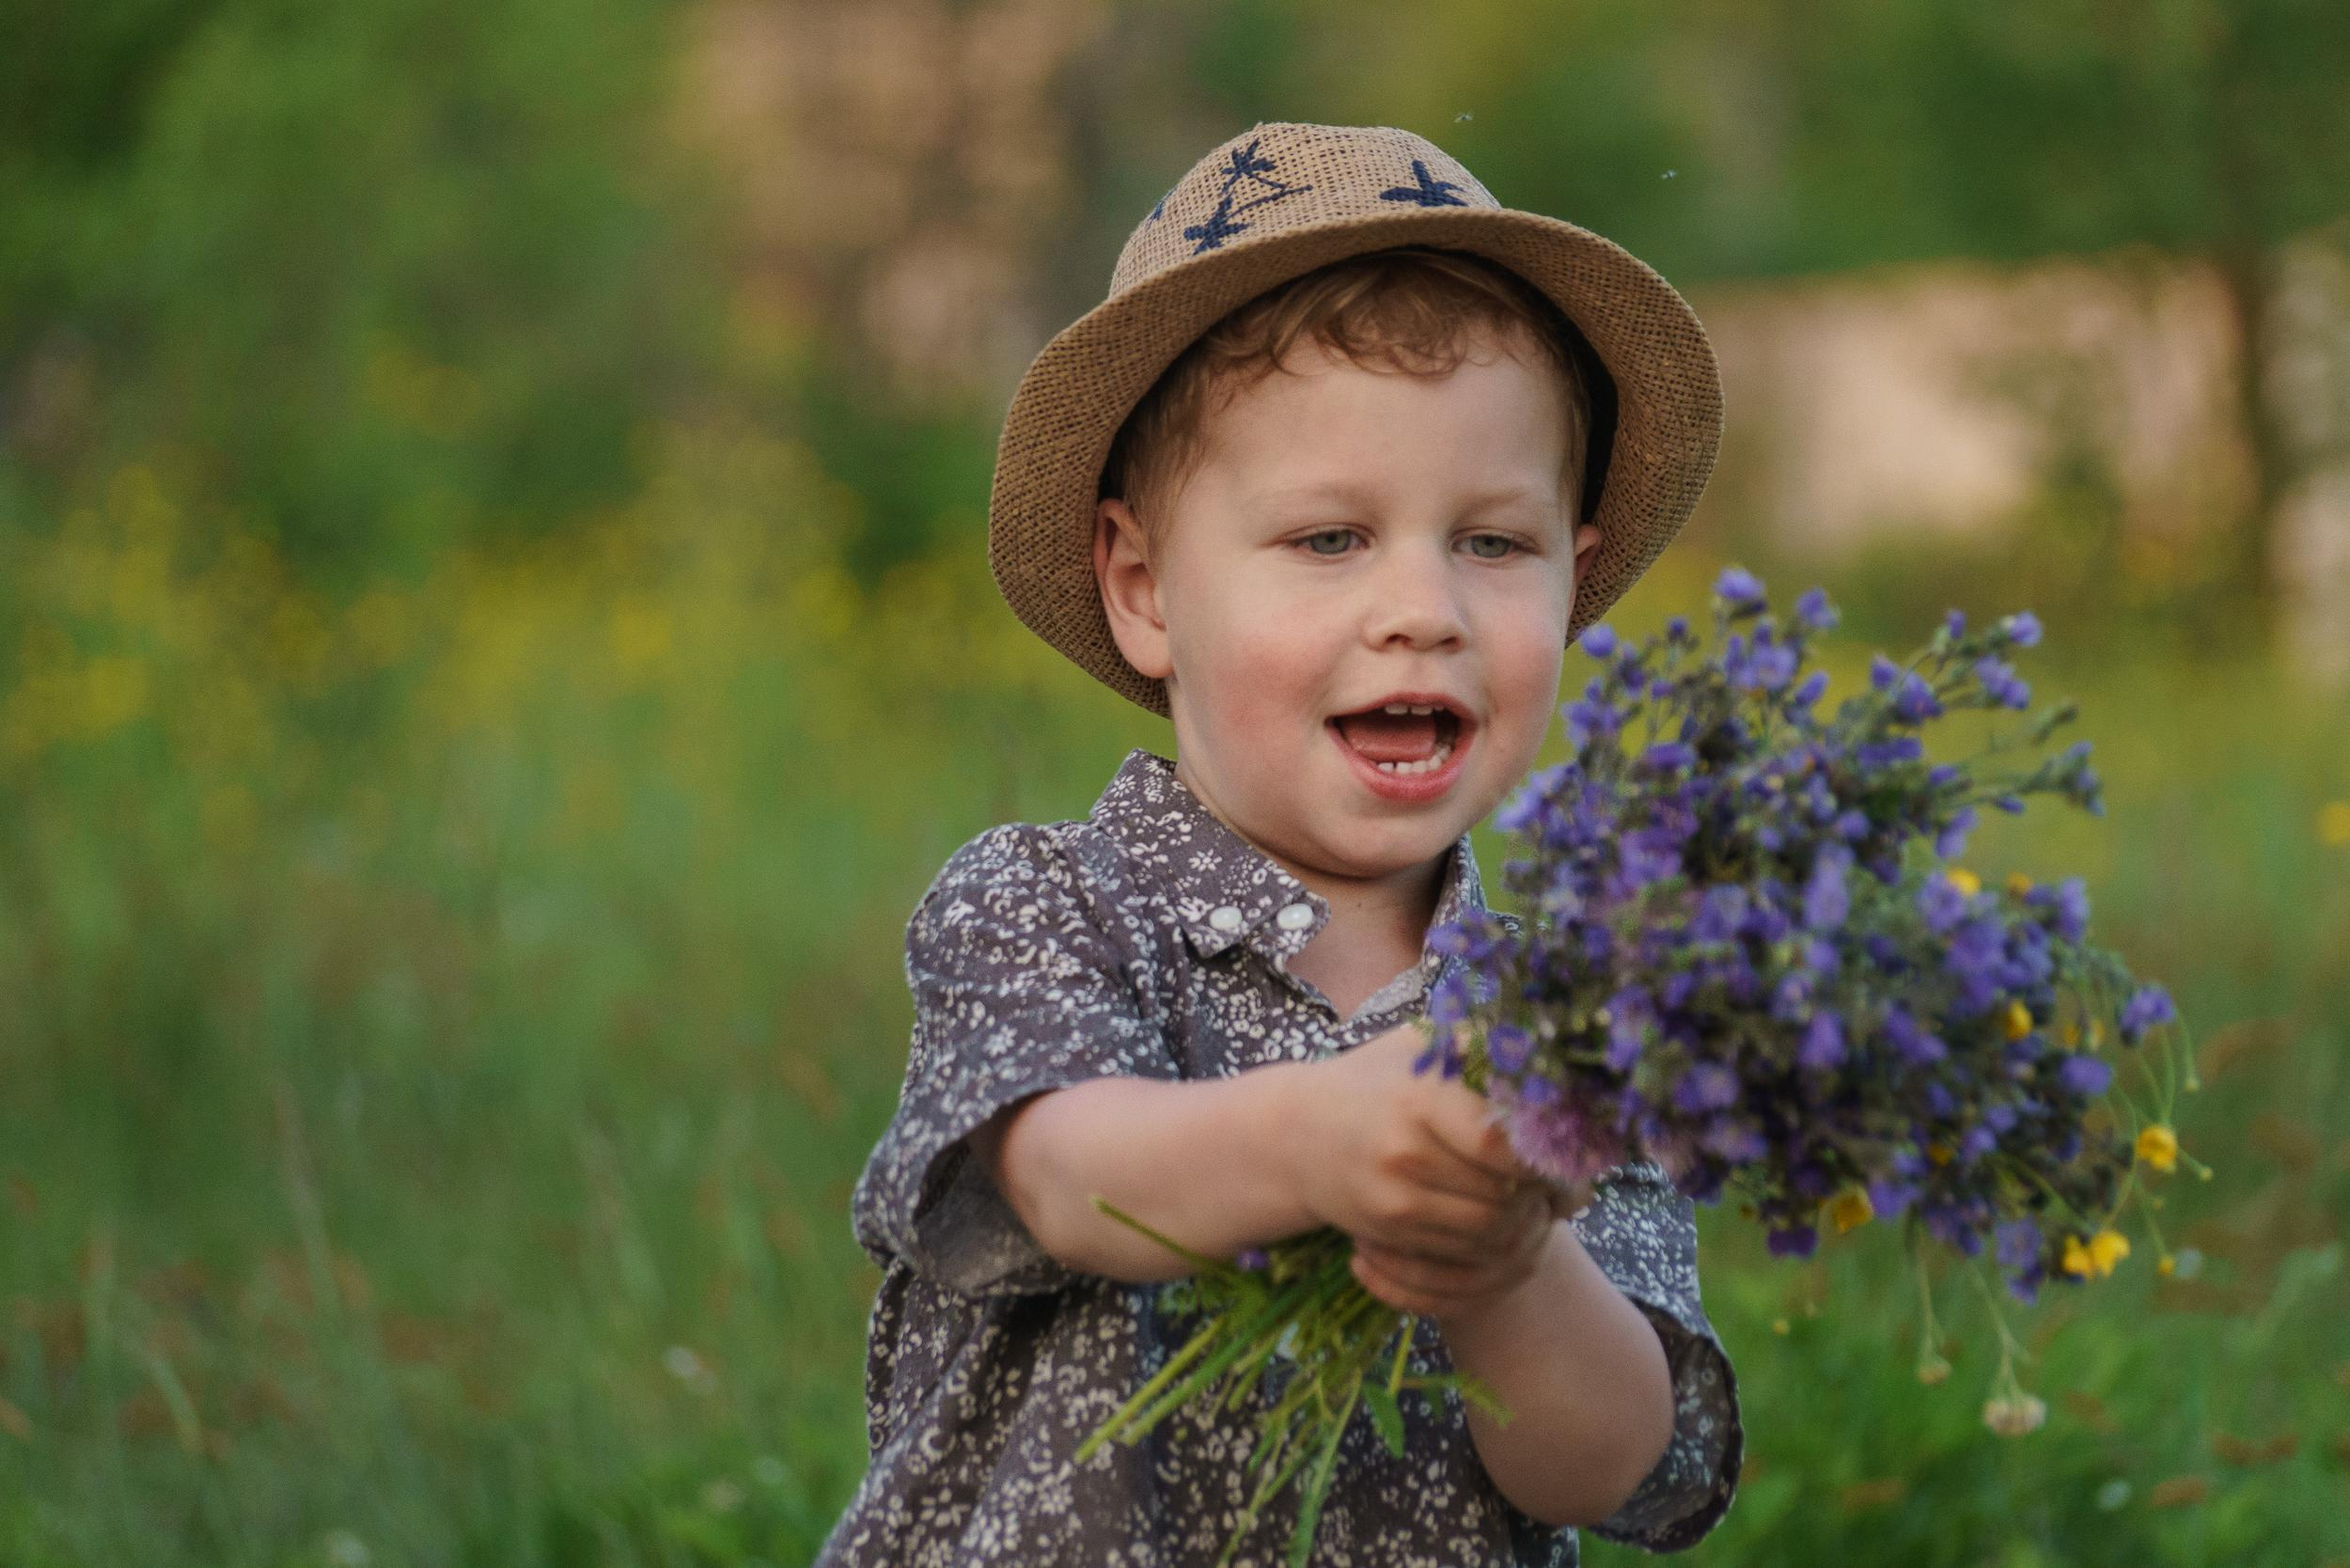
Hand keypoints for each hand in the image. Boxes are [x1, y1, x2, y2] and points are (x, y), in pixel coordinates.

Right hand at [1285, 1021, 1584, 1315]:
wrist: (1294, 1133)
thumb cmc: (1373, 1080)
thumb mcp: (1421, 1046)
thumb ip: (1484, 1049)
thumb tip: (1561, 1070)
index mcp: (1419, 1098)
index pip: (1502, 1144)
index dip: (1541, 1153)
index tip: (1558, 1145)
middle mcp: (1405, 1152)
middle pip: (1504, 1193)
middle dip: (1540, 1191)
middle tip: (1560, 1179)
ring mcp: (1395, 1199)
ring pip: (1490, 1230)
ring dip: (1522, 1219)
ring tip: (1532, 1196)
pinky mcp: (1389, 1232)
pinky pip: (1461, 1252)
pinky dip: (1492, 1240)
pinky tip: (1498, 1214)